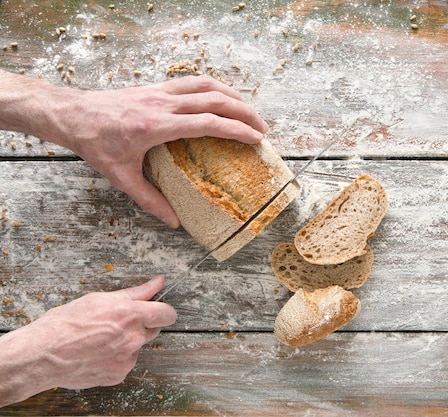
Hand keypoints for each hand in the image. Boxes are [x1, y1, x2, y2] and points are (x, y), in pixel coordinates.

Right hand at [0, 275, 176, 405]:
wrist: (42, 355)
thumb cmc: (65, 324)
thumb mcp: (100, 299)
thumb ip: (135, 292)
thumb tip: (157, 282)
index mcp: (131, 315)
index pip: (167, 313)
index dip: (164, 310)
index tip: (158, 309)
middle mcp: (133, 338)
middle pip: (154, 329)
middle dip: (142, 325)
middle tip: (118, 323)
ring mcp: (127, 358)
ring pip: (138, 346)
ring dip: (127, 342)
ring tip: (100, 339)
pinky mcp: (119, 374)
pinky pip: (126, 362)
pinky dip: (116, 358)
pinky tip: (97, 352)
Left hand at [1, 72, 268, 226]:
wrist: (73, 114)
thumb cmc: (95, 144)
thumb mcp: (121, 177)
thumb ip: (150, 200)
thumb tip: (174, 222)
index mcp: (156, 126)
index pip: (207, 123)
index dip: (236, 129)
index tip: (256, 138)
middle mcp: (162, 104)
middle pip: (215, 100)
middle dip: (244, 112)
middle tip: (262, 128)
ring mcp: (160, 92)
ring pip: (206, 84)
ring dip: (233, 95)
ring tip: (250, 111)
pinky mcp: (156, 87)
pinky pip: (193, 81)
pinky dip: (214, 87)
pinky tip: (222, 98)